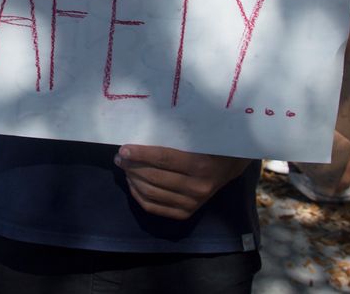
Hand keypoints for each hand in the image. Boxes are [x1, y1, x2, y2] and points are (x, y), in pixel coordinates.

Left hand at [114, 145, 249, 219]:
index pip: (163, 159)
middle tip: (120, 157)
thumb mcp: (198, 137)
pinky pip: (153, 208)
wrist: (228, 167)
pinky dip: (138, 195)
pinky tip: (132, 183)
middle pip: (154, 177)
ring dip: (132, 179)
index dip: (141, 154)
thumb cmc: (209, 146)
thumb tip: (140, 136)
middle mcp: (197, 188)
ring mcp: (192, 204)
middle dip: (132, 166)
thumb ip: (174, 137)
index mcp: (201, 165)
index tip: (124, 148)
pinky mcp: (186, 214)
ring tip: (125, 168)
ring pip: (151, 193)